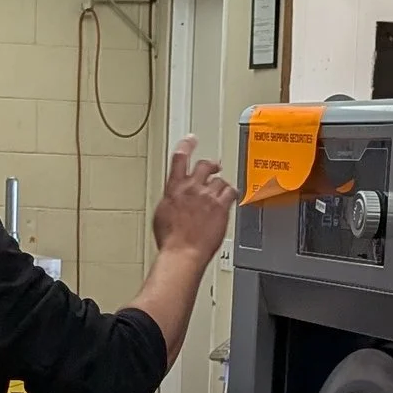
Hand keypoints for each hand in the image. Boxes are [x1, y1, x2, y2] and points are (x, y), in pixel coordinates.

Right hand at [152, 135, 234, 264]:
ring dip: (220, 185)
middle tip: (214, 166)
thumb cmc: (171, 240)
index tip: (191, 139)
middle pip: (205, 165)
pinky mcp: (221, 207)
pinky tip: (231, 198)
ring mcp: (208, 196)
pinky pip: (231, 192)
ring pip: (219, 180)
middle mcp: (192, 188)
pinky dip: (231, 193)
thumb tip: (173, 198)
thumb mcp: (162, 214)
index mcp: (174, 188)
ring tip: (220, 192)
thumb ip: (171, 199)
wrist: (182, 252)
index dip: (187, 145)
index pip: (180, 158)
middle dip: (210, 165)